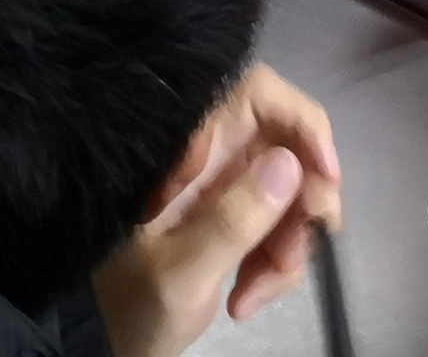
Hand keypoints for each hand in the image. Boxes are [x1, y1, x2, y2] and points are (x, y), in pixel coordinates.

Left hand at [91, 64, 341, 356]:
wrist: (102, 339)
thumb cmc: (129, 303)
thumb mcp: (180, 272)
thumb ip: (233, 221)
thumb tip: (290, 163)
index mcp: (187, 147)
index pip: (259, 94)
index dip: (303, 122)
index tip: (326, 179)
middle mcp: (210, 155)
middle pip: (287, 148)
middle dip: (303, 203)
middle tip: (295, 253)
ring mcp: (222, 187)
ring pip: (290, 195)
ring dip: (289, 246)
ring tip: (255, 294)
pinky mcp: (233, 219)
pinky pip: (279, 228)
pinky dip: (277, 264)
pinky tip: (247, 298)